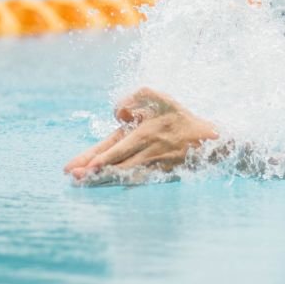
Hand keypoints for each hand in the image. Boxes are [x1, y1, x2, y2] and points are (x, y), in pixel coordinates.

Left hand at [64, 87, 218, 184]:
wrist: (209, 142)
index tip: (84, 166)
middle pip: (115, 163)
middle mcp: (146, 150)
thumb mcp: (161, 99)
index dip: (99, 156)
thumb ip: (136, 97)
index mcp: (144, 132)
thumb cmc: (181, 118)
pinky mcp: (158, 175)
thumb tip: (116, 114)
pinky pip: (135, 181)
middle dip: (94, 171)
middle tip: (75, 177)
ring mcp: (152, 165)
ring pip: (123, 174)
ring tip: (83, 183)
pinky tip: (105, 186)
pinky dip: (119, 185)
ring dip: (102, 179)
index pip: (115, 146)